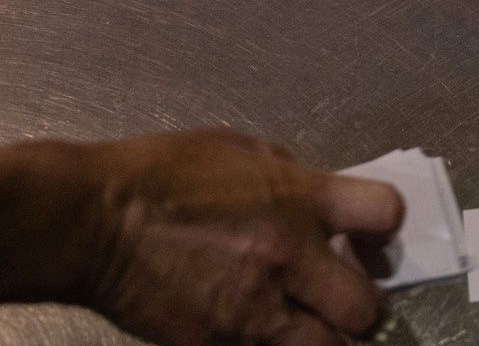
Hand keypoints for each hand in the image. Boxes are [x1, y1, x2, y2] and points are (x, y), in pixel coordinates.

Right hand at [82, 129, 402, 345]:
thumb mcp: (241, 151)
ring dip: (324, 339)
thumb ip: (293, 178)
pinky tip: (257, 331)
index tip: (374, 238)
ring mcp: (254, 312)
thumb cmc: (160, 174)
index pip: (386, 214)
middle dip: (363, 307)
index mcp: (298, 198)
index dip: (387, 230)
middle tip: (345, 298)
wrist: (92, 221)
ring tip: (309, 325)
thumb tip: (324, 202)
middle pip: (367, 309)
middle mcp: (288, 259)